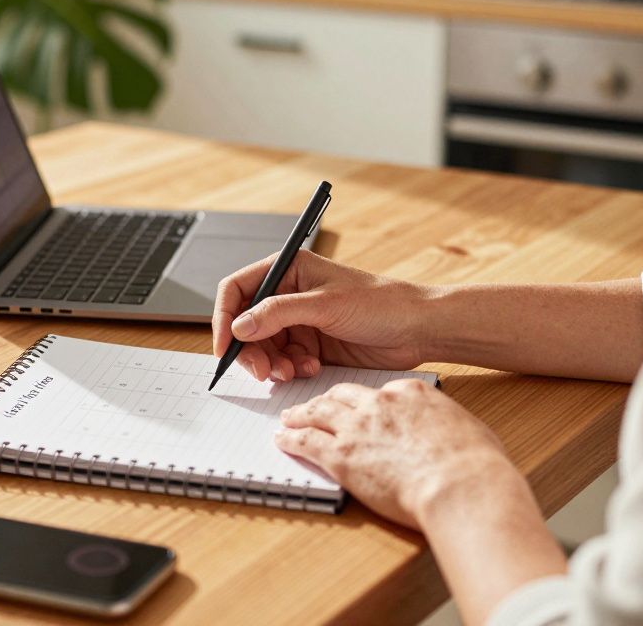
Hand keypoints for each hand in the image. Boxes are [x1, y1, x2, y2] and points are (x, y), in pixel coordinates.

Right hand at [212, 250, 428, 380]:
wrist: (418, 329)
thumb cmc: (380, 303)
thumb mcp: (325, 305)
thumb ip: (278, 313)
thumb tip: (239, 326)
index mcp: (288, 269)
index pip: (238, 289)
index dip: (224, 317)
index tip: (224, 346)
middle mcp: (288, 293)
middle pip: (246, 323)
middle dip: (251, 349)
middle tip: (263, 372)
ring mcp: (299, 320)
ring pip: (264, 346)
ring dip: (272, 363)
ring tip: (292, 372)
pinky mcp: (311, 344)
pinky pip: (284, 360)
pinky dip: (291, 368)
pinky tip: (311, 368)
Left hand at [276, 379, 519, 528]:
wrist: (461, 485)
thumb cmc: (475, 465)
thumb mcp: (467, 430)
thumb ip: (447, 426)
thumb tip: (451, 436)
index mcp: (411, 393)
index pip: (380, 391)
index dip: (366, 400)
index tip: (360, 407)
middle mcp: (380, 403)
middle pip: (343, 395)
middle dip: (326, 399)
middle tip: (313, 405)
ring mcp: (357, 428)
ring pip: (318, 412)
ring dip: (300, 414)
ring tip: (288, 417)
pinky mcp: (341, 455)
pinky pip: (306, 441)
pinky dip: (291, 438)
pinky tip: (282, 439)